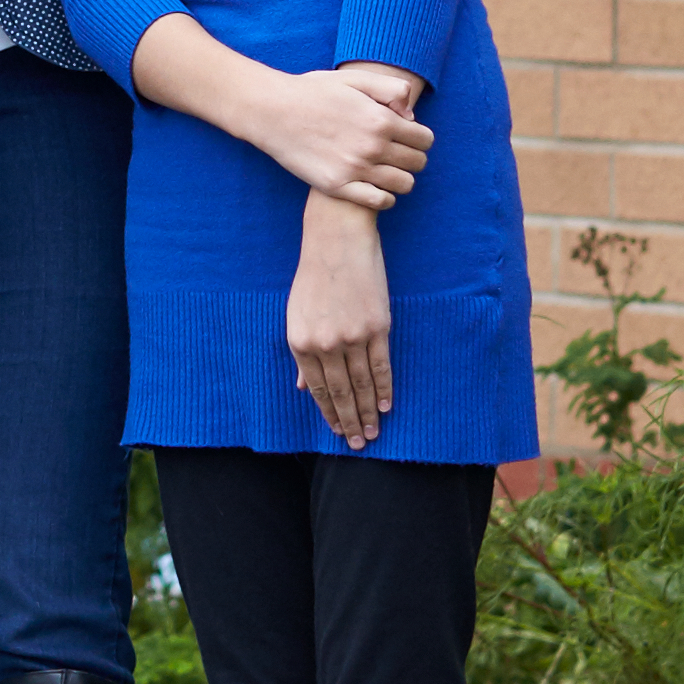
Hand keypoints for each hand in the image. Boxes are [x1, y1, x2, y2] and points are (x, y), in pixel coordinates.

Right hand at [250, 68, 431, 210]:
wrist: (273, 111)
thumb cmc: (313, 92)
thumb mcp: (354, 79)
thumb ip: (390, 89)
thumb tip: (410, 115)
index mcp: (380, 119)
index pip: (425, 139)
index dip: (420, 138)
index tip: (408, 138)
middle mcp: (372, 146)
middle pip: (418, 163)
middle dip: (413, 158)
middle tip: (398, 154)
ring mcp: (355, 169)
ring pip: (404, 184)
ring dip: (401, 178)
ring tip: (387, 171)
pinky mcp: (338, 186)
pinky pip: (380, 201)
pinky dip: (384, 197)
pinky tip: (375, 187)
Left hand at [289, 204, 391, 444]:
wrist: (337, 239)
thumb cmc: (315, 275)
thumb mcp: (297, 314)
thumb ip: (302, 353)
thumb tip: (301, 387)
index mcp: (301, 341)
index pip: (317, 389)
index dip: (328, 413)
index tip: (337, 432)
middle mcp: (325, 344)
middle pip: (340, 392)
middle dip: (349, 421)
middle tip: (357, 444)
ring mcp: (352, 336)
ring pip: (362, 384)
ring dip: (368, 412)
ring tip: (373, 432)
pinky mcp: (377, 326)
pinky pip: (381, 365)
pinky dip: (384, 388)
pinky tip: (386, 406)